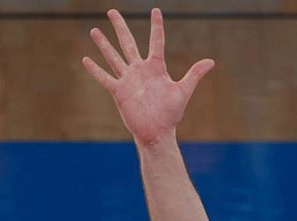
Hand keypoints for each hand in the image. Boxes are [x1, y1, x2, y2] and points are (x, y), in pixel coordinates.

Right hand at [83, 8, 214, 145]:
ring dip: (103, 44)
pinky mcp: (119, 92)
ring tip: (94, 30)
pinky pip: (105, 78)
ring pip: (113, 56)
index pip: (156, 41)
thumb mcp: (183, 91)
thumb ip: (194, 74)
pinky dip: (95, 70)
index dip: (156, 26)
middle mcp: (140, 70)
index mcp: (156, 67)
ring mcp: (128, 80)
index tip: (155, 10)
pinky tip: (85, 59)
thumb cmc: (171, 114)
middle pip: (128, 43)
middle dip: (120, 27)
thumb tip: (211, 61)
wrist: (158, 132)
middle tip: (112, 11)